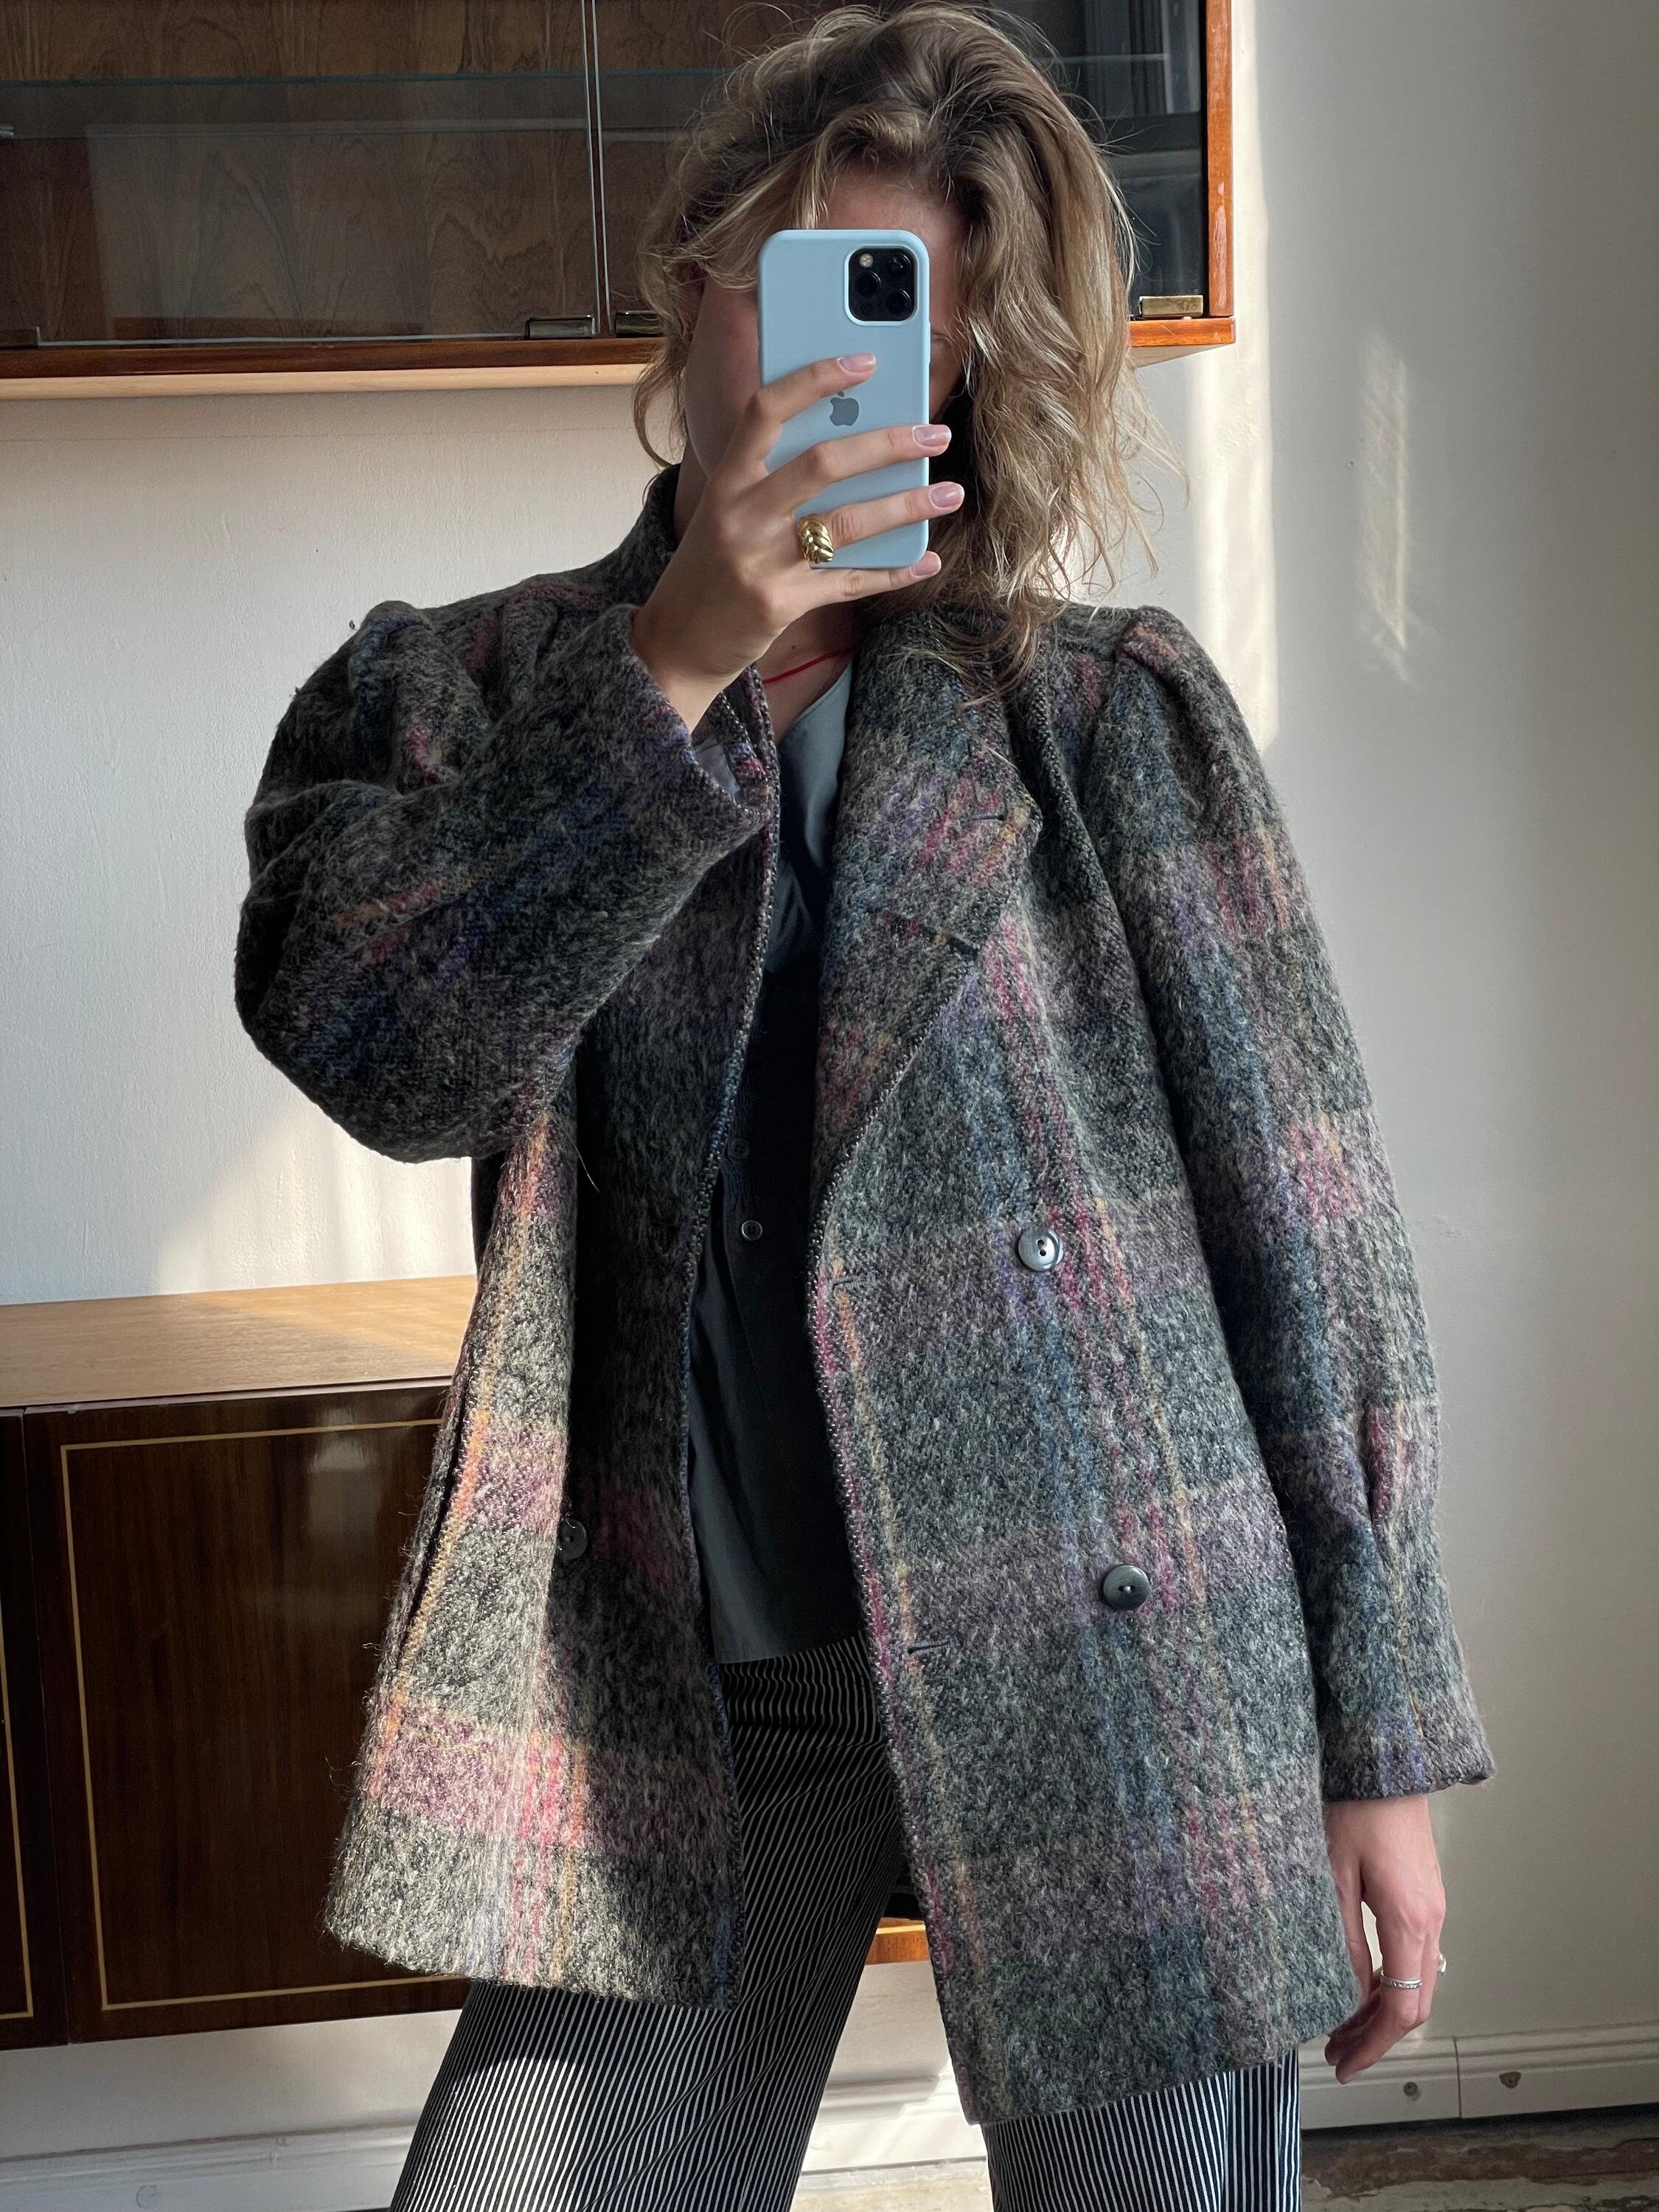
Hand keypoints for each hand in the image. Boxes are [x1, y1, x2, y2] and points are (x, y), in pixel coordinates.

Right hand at [629, 351, 957, 733]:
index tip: (865, 361)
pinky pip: (850, 581)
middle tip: (935, 434)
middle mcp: (741, 515)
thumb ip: (771, 478)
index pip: (766, 410)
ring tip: (950, 494)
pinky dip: (894, 571)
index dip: (815, 379)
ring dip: (906, 506)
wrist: (676, 642)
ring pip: (846, 522)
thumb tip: (852, 440)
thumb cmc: (710, 569)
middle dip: (888, 444)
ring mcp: (761, 561)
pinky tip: (927, 560)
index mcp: (726, 481)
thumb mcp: (726, 512)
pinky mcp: (781, 604)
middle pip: (822, 463)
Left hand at [1322, 1795, 1446, 2082]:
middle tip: (1338, 2052)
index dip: (1373, 2045)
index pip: (1401, 2009)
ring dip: (1383, 2010)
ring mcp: (1433, 1907)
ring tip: (1342, 2024)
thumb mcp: (1332, 1873)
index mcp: (1410, 1920)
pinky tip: (1359, 1983)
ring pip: (1418, 1981)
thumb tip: (1342, 1992)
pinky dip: (1390, 1981)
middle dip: (1377, 2036)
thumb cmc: (1355, 1805)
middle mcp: (1432, 1919)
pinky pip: (1415, 1956)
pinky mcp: (1425, 1896)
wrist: (1385, 1760)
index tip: (1344, 2063)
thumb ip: (1340, 1937)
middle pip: (1415, 2004)